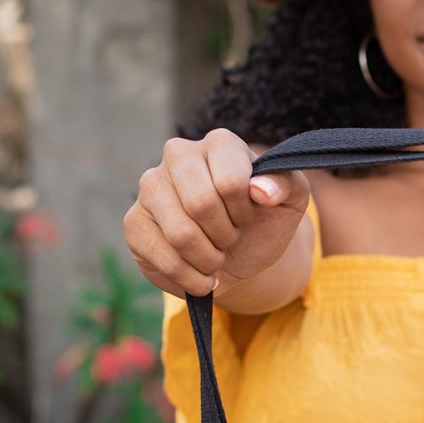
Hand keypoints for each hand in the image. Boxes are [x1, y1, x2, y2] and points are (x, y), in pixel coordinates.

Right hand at [123, 128, 309, 299]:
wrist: (240, 255)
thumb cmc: (263, 222)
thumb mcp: (289, 203)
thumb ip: (286, 186)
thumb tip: (261, 190)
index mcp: (219, 144)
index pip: (230, 181)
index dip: (244, 212)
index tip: (248, 216)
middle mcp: (178, 154)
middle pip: (200, 205)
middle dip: (226, 235)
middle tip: (231, 238)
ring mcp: (150, 187)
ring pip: (180, 234)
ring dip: (210, 260)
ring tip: (216, 256)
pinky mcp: (134, 223)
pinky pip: (163, 259)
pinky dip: (191, 279)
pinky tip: (200, 274)